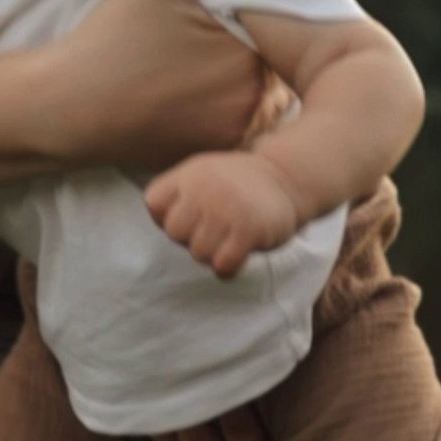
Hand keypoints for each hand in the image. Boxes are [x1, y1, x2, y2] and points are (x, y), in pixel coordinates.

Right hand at [47, 0, 264, 168]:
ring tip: (208, 63)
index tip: (237, 10)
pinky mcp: (200, 156)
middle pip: (267, 71)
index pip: (276, 36)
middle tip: (225, 34)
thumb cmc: (109, 41)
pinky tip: (192, 94)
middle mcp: (247, 106)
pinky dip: (217, 113)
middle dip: (255, 53)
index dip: (261, 21)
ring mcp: (224, 138)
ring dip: (239, 85)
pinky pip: (226, 130)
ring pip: (250, 102)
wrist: (60, 109)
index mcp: (247, 62)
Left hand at [146, 150, 304, 277]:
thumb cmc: (238, 184)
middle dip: (191, 237)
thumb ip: (176, 194)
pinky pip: (223, 266)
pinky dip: (230, 267)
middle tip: (214, 229)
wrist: (287, 178)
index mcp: (190, 173)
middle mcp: (205, 188)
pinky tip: (240, 252)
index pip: (153, 203)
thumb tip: (162, 224)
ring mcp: (227, 208)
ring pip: (198, 253)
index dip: (166, 217)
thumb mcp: (202, 174)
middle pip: (174, 232)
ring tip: (230, 236)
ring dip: (214, 253)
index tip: (190, 215)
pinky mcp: (248, 230)